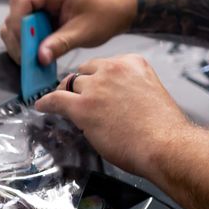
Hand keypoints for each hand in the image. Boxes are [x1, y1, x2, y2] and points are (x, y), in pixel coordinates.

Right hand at [1, 0, 136, 65]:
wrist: (119, 7)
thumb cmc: (106, 12)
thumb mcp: (84, 31)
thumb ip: (60, 43)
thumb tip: (40, 58)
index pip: (21, 1)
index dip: (17, 24)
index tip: (24, 47)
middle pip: (15, 13)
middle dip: (17, 38)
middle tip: (26, 61)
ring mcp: (41, 2)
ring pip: (17, 22)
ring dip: (22, 42)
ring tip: (30, 61)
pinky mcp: (43, 13)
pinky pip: (28, 28)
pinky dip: (29, 42)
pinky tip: (38, 56)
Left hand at [35, 55, 189, 179]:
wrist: (165, 145)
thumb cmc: (162, 129)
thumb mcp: (149, 93)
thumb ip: (129, 88)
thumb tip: (110, 100)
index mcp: (132, 63)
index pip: (104, 65)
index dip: (97, 79)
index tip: (95, 88)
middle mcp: (112, 69)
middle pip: (85, 73)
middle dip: (82, 86)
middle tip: (80, 99)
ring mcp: (96, 87)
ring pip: (70, 85)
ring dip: (68, 96)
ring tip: (64, 105)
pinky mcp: (82, 107)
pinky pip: (55, 100)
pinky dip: (47, 103)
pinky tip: (43, 106)